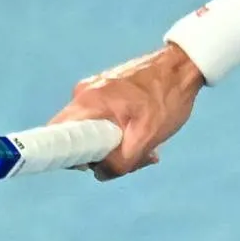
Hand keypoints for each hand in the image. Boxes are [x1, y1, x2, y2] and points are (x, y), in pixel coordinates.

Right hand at [52, 44, 201, 178]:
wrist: (183, 67)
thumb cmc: (167, 97)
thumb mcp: (147, 136)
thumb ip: (121, 161)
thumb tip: (99, 173)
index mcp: (88, 101)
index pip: (56, 133)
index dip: (66, 154)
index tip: (90, 164)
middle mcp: (84, 93)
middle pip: (77, 136)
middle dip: (102, 155)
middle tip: (133, 159)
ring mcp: (94, 91)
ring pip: (94, 131)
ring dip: (118, 146)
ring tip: (148, 147)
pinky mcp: (105, 91)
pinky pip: (104, 120)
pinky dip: (122, 133)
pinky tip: (146, 135)